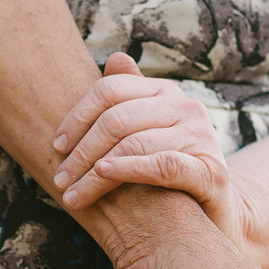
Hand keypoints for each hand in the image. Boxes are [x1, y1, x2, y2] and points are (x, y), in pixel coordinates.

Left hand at [53, 53, 238, 240]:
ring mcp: (200, 137)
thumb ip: (129, 99)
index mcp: (164, 93)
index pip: (109, 90)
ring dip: (94, 174)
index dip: (77, 116)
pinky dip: (128, 169)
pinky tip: (103, 174)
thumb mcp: (149, 131)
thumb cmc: (169, 170)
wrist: (212, 212)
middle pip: (116, 120)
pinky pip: (161, 164)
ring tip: (72, 194)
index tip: (56, 146)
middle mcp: (185, 108)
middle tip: (59, 179)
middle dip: (81, 152)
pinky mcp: (209, 171)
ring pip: (133, 145)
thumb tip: (115, 57)